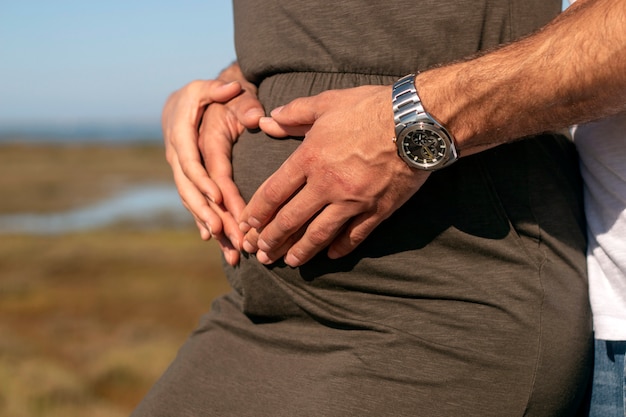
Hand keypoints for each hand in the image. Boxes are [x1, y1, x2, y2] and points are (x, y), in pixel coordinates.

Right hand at [162, 76, 263, 264]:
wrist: (185, 104)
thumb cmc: (206, 95)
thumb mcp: (211, 87)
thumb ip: (222, 89)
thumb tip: (235, 89)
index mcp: (182, 133)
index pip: (193, 162)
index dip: (204, 182)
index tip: (219, 200)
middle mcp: (178, 156)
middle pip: (190, 190)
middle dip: (207, 214)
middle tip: (224, 234)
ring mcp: (180, 171)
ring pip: (192, 202)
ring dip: (208, 225)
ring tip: (227, 248)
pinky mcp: (188, 180)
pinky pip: (194, 203)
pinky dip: (203, 221)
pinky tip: (214, 241)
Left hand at [240, 85, 430, 266]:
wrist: (417, 122)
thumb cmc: (371, 107)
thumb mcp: (327, 103)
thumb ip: (294, 113)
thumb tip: (267, 121)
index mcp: (310, 158)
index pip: (274, 192)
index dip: (258, 212)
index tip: (247, 224)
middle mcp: (327, 185)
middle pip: (291, 219)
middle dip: (272, 239)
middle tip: (260, 252)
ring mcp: (353, 201)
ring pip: (319, 234)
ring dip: (301, 251)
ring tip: (290, 262)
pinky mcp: (378, 210)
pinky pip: (355, 236)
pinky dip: (342, 247)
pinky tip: (331, 255)